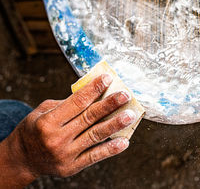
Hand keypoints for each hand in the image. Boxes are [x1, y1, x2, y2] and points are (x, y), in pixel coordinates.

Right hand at [0, 74, 134, 187]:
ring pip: (95, 136)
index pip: (76, 102)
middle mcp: (56, 138)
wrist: (23, 158)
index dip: (94, 89)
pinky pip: (95, 156)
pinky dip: (111, 149)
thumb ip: (67, 104)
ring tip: (130, 115)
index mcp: (48, 122)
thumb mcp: (43, 111)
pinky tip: (124, 141)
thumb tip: (94, 91)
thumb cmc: (35, 130)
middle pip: (89, 118)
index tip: (108, 78)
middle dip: (109, 105)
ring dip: (115, 124)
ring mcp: (65, 154)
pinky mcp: (72, 167)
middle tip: (126, 95)